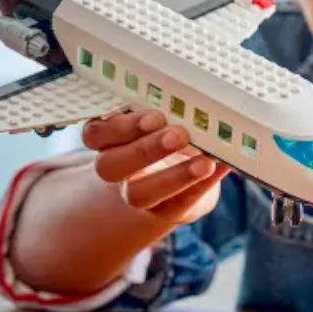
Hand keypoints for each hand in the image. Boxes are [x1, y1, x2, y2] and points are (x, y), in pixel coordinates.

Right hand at [83, 110, 227, 225]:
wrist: (184, 175)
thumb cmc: (169, 135)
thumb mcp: (163, 119)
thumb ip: (169, 110)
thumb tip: (198, 101)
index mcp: (108, 140)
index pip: (95, 134)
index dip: (120, 127)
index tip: (154, 117)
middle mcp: (116, 169)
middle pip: (109, 165)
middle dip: (145, 149)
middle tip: (179, 135)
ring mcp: (137, 193)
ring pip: (138, 193)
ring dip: (173, 176)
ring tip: (205, 162)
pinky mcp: (165, 211)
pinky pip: (178, 204)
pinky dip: (200, 187)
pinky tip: (216, 171)